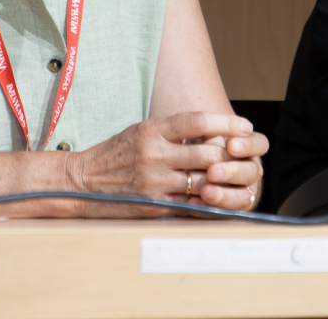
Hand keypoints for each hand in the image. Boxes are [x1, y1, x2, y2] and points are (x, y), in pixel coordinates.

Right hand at [69, 112, 265, 215]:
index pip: (196, 121)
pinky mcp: (153, 205)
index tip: (245, 125)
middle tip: (244, 155)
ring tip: (236, 175)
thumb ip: (172, 131)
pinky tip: (220, 197)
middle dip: (230, 155)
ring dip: (222, 179)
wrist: (82, 182)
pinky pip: (190, 204)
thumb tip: (210, 130)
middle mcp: (154, 154)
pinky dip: (208, 201)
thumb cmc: (115, 153)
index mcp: (151, 130)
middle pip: (206, 153)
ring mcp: (154, 182)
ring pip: (203, 180)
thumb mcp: (140, 131)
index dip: (225, 122)